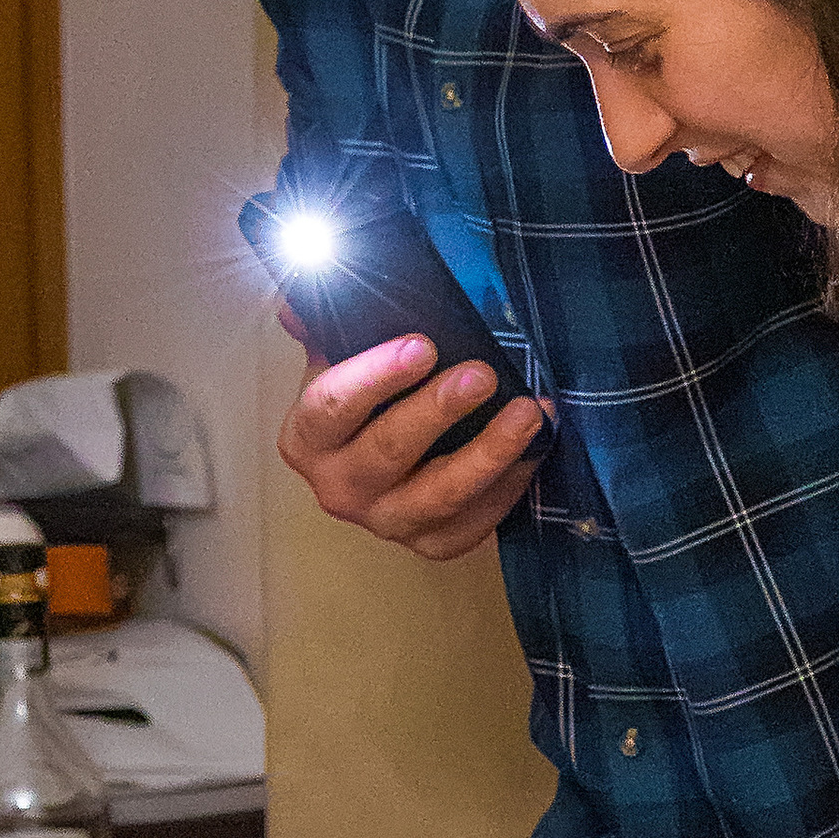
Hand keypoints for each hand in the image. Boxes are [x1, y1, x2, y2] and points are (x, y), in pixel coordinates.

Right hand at [277, 331, 547, 562]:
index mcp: (308, 438)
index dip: (375, 377)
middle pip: (388, 450)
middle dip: (438, 410)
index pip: (331, 408)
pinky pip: (474, 521)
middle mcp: (339, 488)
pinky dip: (509, 484)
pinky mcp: (433, 543)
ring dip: (488, 452)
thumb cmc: (367, 402)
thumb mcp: (340, 358)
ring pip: (440, 494)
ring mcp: (387, 521)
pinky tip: (533, 449)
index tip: (422, 346)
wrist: (391, 462)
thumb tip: (304, 294)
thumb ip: (327, 322)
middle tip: (482, 374)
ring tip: (526, 413)